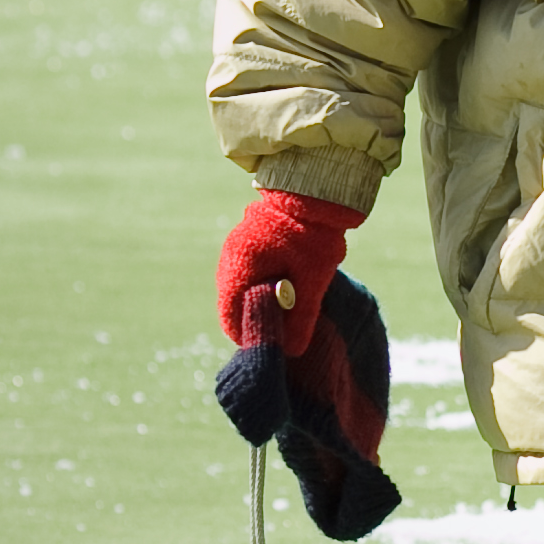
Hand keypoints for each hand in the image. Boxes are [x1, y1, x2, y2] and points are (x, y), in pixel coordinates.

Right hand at [216, 189, 363, 356]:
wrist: (315, 192)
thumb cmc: (315, 237)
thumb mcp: (312, 281)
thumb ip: (301, 316)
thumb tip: (293, 351)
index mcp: (238, 269)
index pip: (230, 317)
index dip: (249, 335)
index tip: (271, 345)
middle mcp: (228, 259)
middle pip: (234, 304)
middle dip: (256, 318)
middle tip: (283, 329)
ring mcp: (234, 248)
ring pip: (241, 288)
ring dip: (259, 300)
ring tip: (287, 308)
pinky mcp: (245, 241)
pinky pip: (247, 272)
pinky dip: (261, 284)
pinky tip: (285, 286)